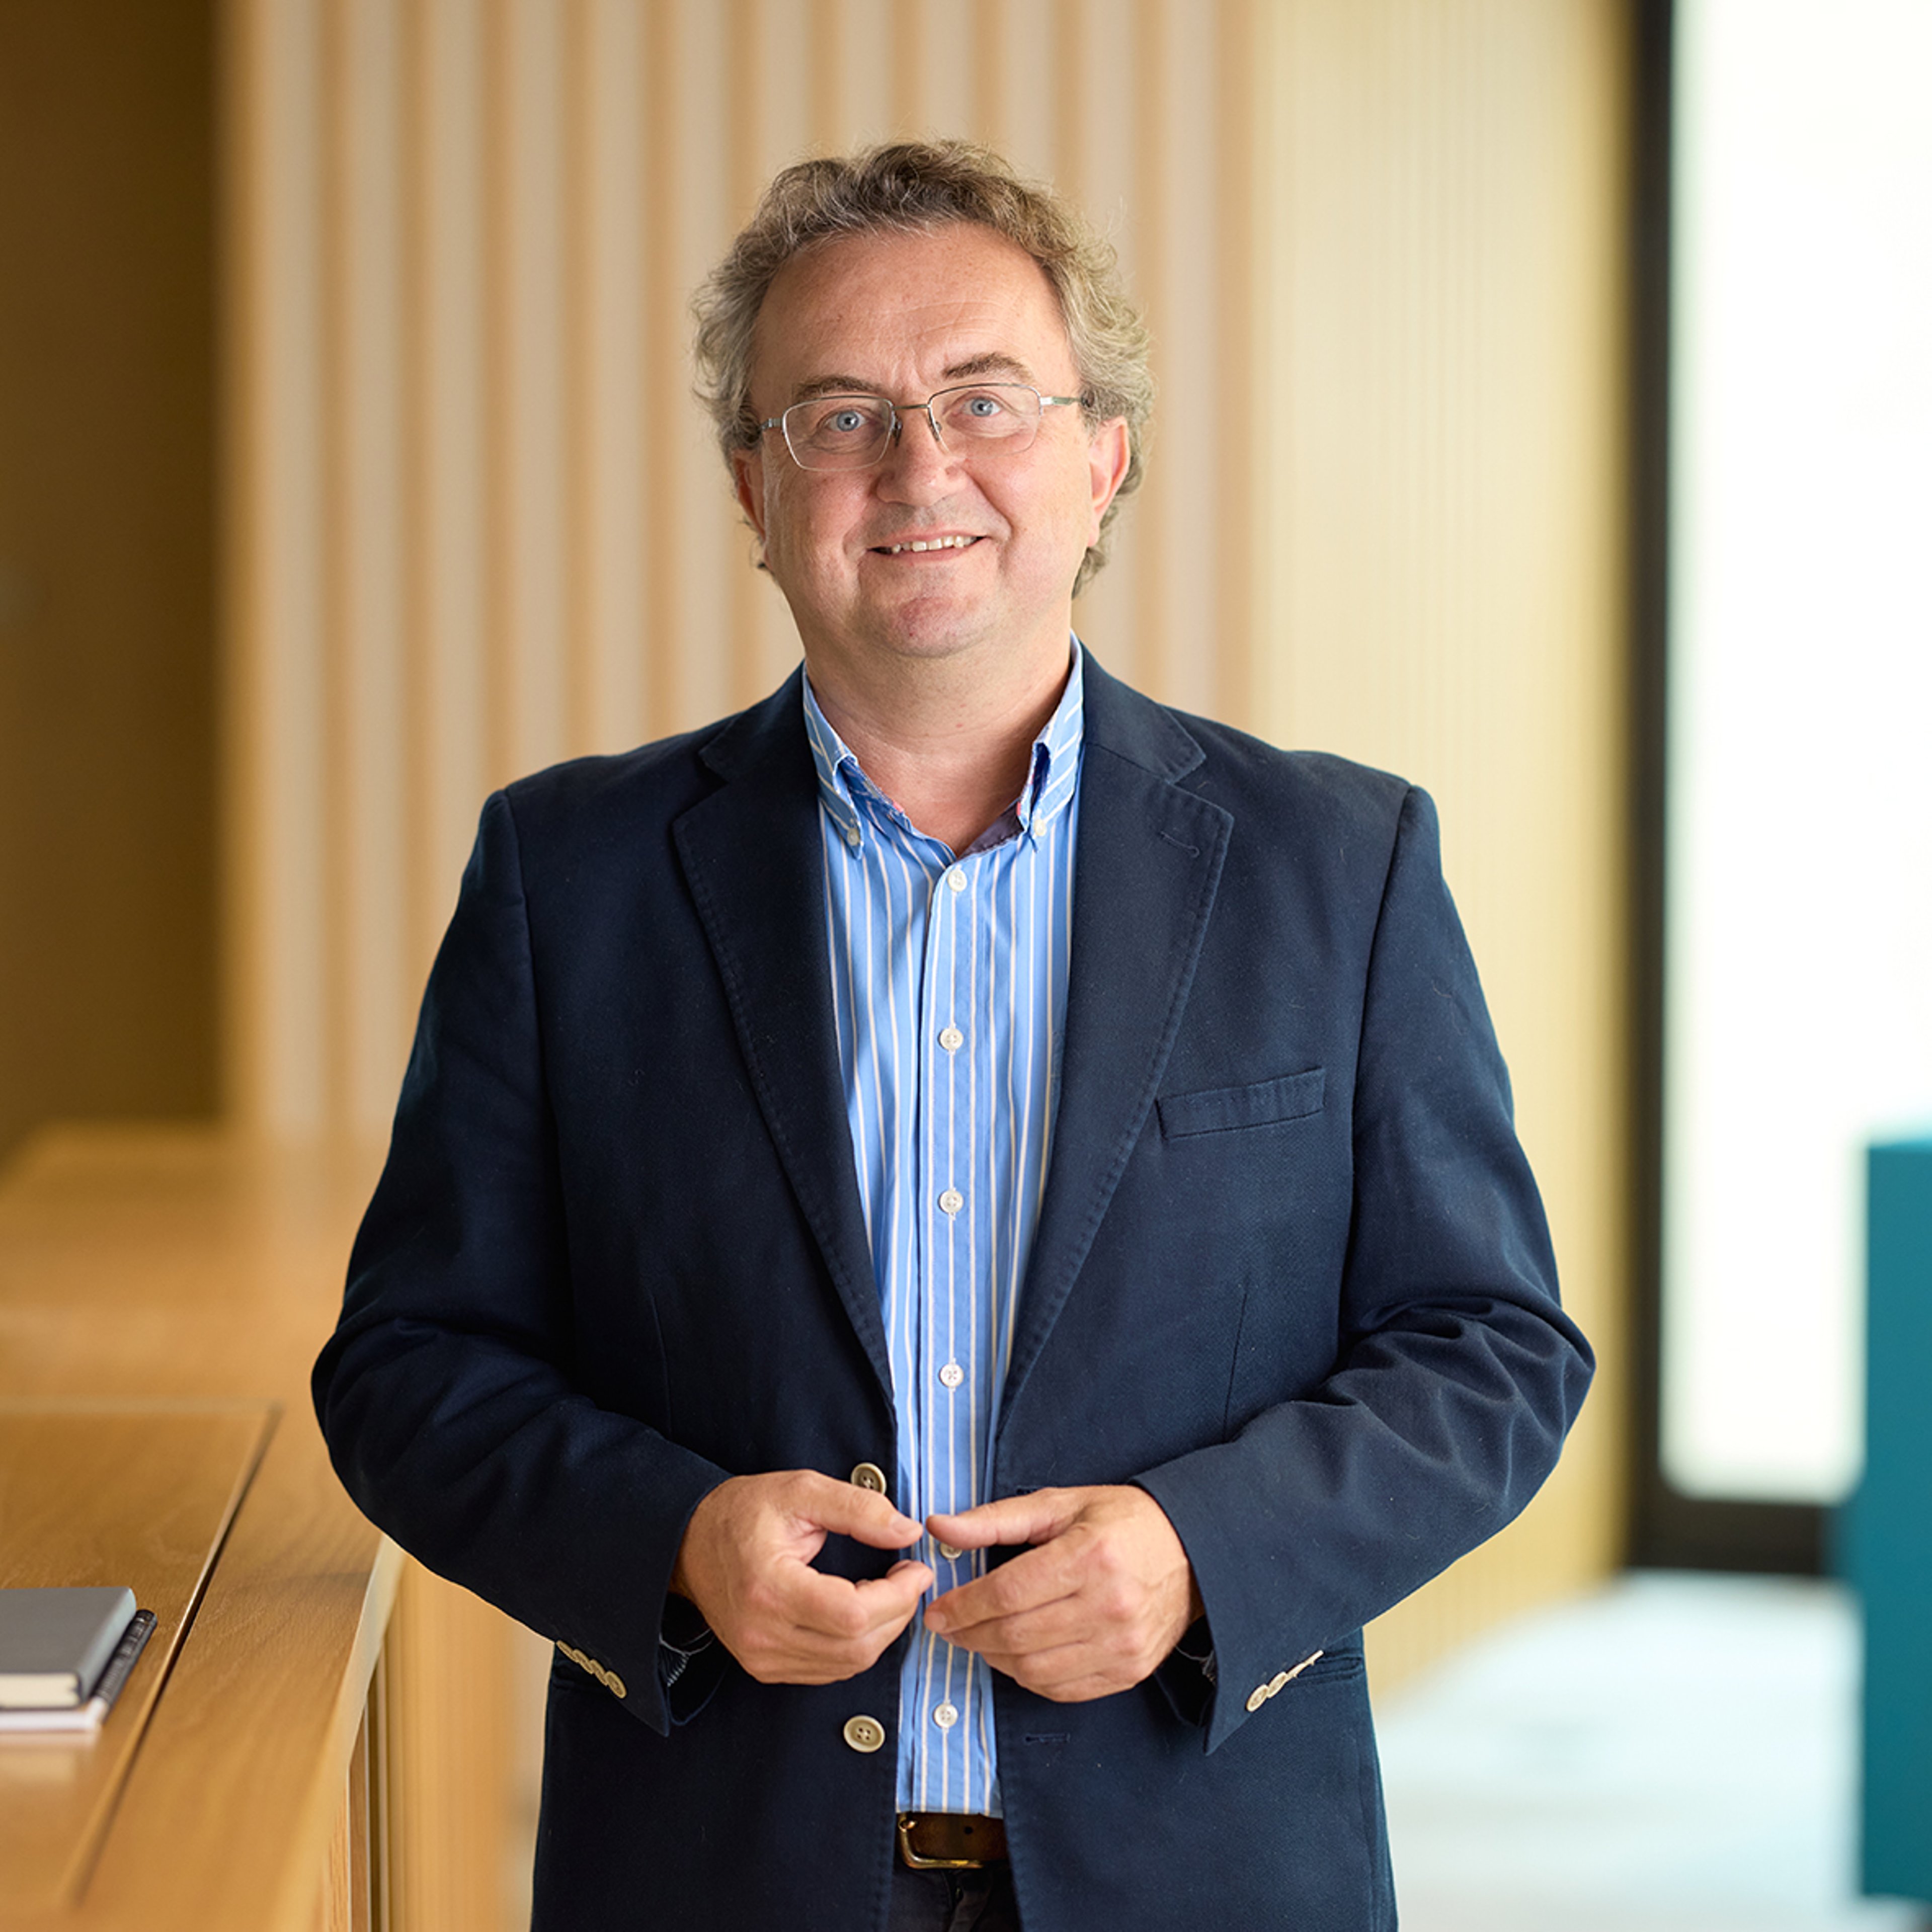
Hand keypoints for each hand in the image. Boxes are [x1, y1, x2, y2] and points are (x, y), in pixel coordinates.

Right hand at [671, 1470, 933, 1683]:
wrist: (690, 1542)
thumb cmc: (743, 1513)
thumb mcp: (801, 1491)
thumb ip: (858, 1508)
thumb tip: (907, 1531)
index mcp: (769, 1588)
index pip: (851, 1614)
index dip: (896, 1596)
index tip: (915, 1568)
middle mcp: (763, 1634)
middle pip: (855, 1647)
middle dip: (897, 1613)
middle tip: (909, 1577)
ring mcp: (762, 1658)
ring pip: (847, 1665)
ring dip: (882, 1632)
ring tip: (890, 1592)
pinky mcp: (765, 1667)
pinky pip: (828, 1670)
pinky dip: (857, 1645)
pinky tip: (863, 1613)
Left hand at [921, 1485, 1202, 1701]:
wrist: (1192, 1551)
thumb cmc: (1123, 1522)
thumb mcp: (1061, 1504)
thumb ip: (997, 1519)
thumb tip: (941, 1527)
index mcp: (1089, 1555)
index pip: (1008, 1593)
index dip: (964, 1606)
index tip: (938, 1609)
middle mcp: (1108, 1605)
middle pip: (1016, 1635)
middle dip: (970, 1634)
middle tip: (949, 1626)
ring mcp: (1122, 1644)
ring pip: (1034, 1668)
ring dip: (994, 1658)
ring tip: (980, 1638)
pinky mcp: (1129, 1670)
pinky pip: (1062, 1689)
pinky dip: (1028, 1677)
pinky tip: (1016, 1655)